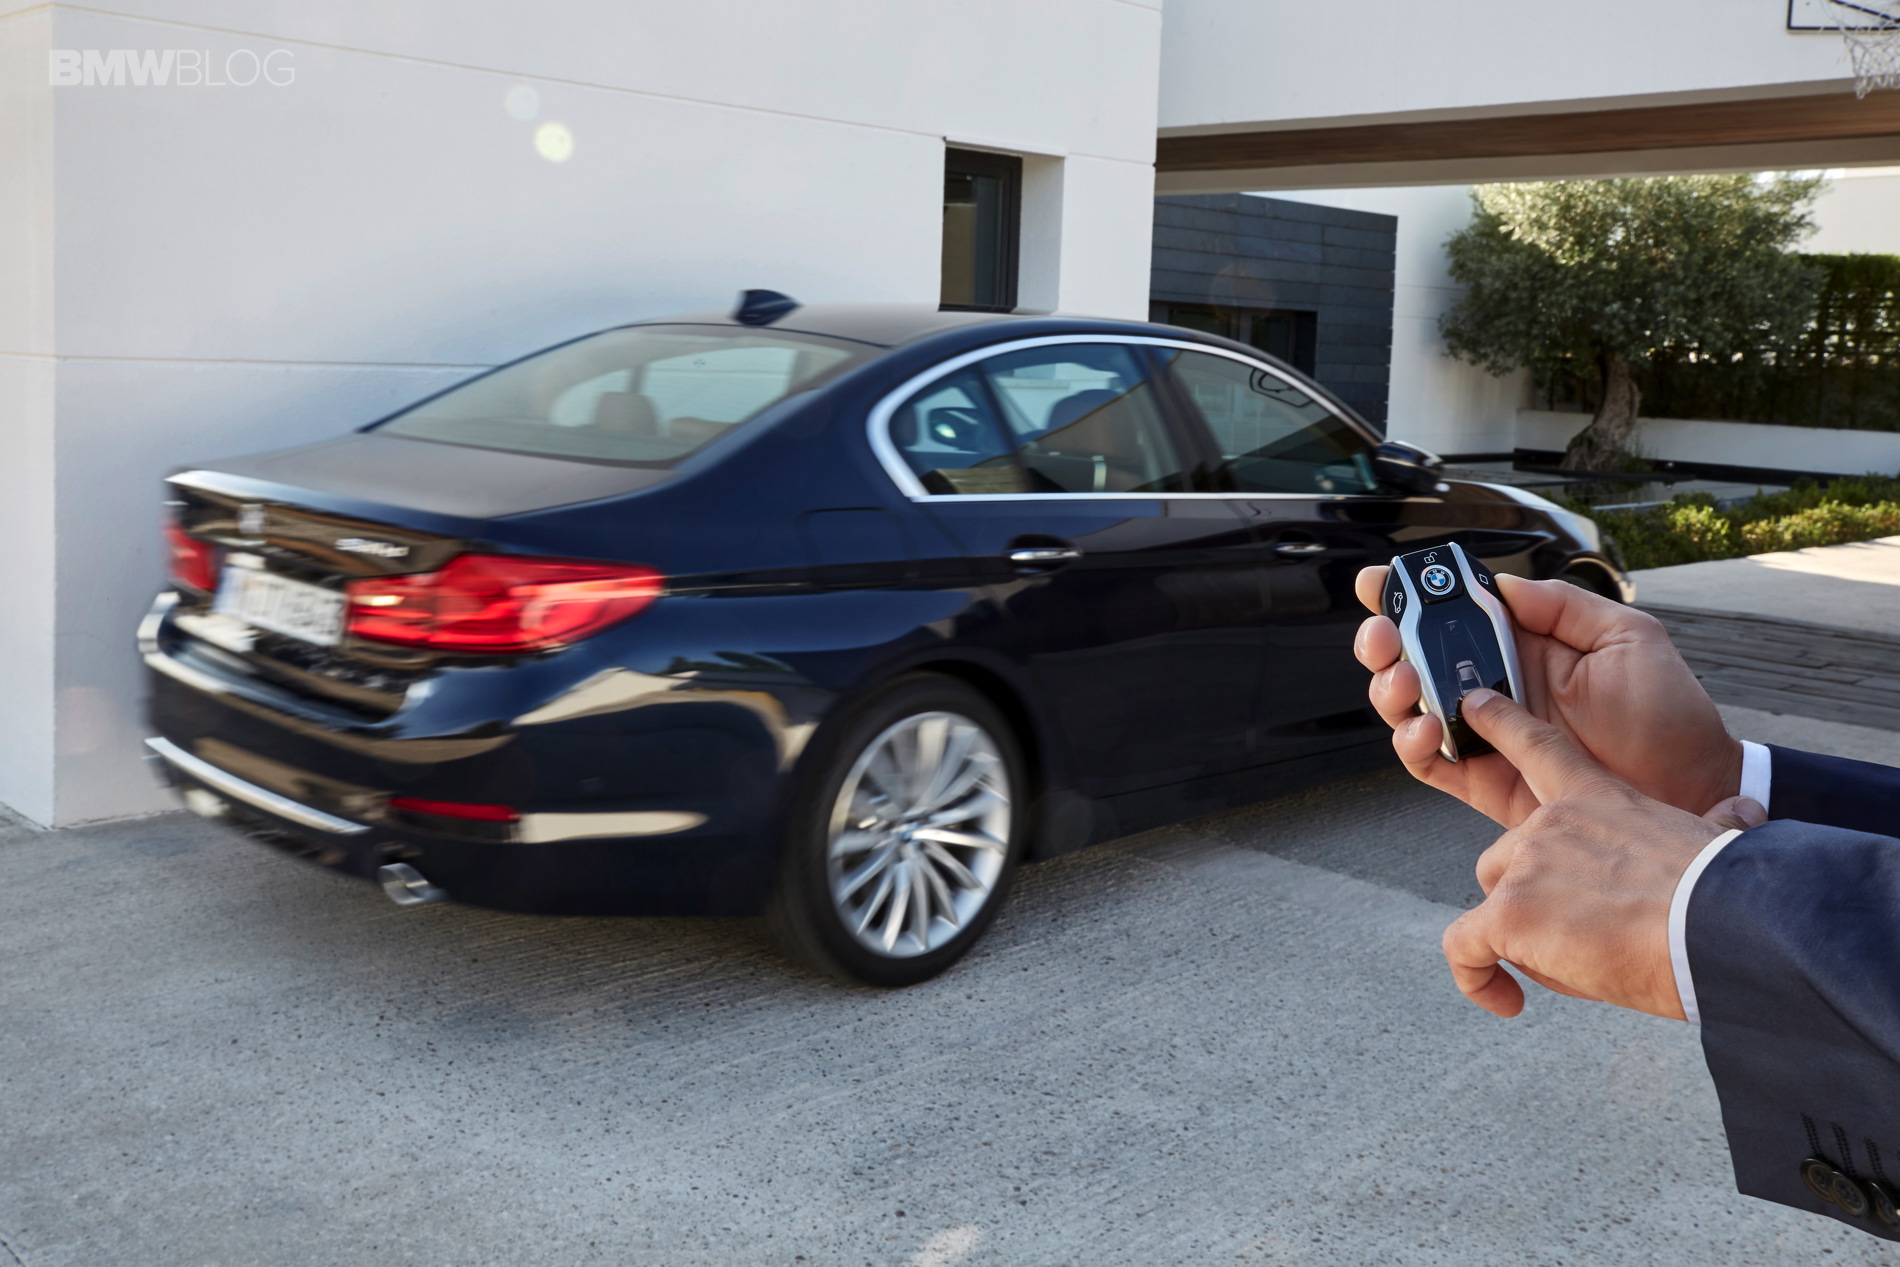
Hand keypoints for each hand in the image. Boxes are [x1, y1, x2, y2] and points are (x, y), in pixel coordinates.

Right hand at [1353, 567, 1740, 826]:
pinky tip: (1429, 728)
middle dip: (1384, 641)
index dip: (1409, 595)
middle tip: (1385, 635)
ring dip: (1392, 690)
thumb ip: (1563, 606)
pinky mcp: (1483, 781)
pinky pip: (1428, 763)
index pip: (1451, 614)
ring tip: (1407, 682)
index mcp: (1522, 645)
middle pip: (1413, 658)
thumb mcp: (1627, 638)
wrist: (1688, 790)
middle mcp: (1494, 687)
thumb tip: (1503, 585)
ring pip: (1409, 708)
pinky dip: (1413, 744)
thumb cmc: (1668, 717)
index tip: (1379, 581)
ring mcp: (1485, 735)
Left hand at [1442, 688, 1765, 1018]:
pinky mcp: (1508, 914)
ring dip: (1521, 937)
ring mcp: (1524, 865)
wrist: (1726, 926)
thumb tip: (1745, 810)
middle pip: (1506, 857)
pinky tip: (1507, 1002)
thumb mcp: (1718, 838)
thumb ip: (1713, 823)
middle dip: (1532, 899)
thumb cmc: (1730, 893)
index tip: (1472, 705)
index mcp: (1598, 796)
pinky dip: (1477, 978)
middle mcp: (1549, 822)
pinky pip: (1465, 950)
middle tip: (1588, 936)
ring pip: (1493, 902)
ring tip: (1580, 967)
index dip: (1500, 724)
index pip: (1537, 747)